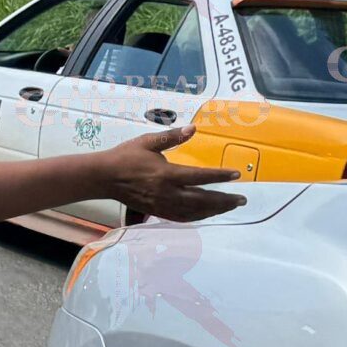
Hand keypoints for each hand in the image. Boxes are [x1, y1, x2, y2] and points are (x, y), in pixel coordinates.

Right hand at [95, 126, 245, 222]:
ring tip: (228, 206)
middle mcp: (167, 192)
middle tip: (241, 199)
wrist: (104, 177)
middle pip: (202, 200)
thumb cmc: (126, 156)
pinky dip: (197, 217)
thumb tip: (193, 128)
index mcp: (167, 174)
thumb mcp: (148, 142)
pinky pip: (182, 217)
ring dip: (214, 210)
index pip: (200, 176)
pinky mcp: (157, 211)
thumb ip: (172, 137)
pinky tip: (206, 214)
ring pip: (194, 211)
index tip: (236, 175)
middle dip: (224, 200)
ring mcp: (162, 204)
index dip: (220, 176)